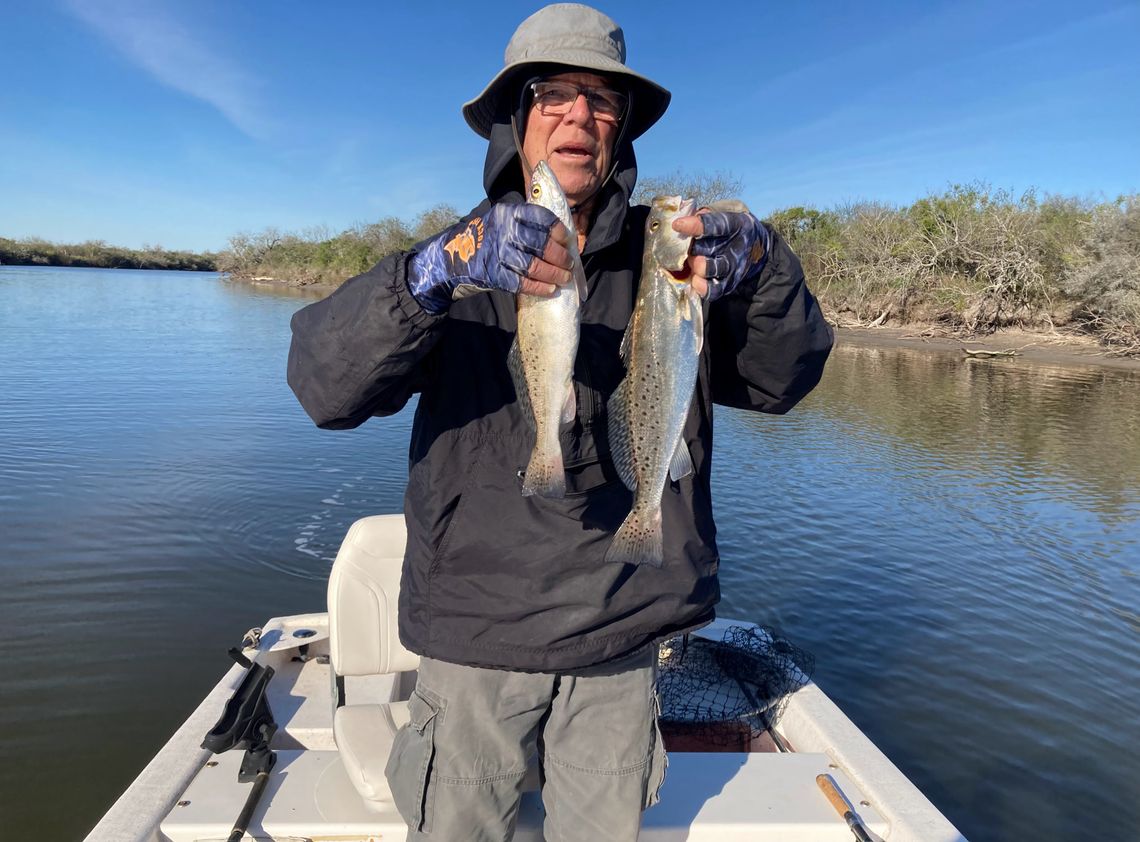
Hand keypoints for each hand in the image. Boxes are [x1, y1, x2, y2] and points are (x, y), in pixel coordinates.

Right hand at [409, 202, 574, 312]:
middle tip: (568, 264)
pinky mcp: (492, 274)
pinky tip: (549, 290)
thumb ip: (523, 226)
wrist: (448, 259)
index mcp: (507, 214)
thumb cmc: (483, 241)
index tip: (566, 240)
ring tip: (563, 278)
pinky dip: (539, 287)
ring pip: (533, 265)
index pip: (540, 217)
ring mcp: (496, 253)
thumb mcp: (500, 223)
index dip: (557, 230)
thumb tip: (558, 241)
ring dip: (553, 274)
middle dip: (559, 256)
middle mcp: (502, 230)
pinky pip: (521, 282)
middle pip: (541, 243)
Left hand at [672, 207, 769, 300]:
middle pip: (710, 248)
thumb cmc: (731, 230)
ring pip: (713, 269)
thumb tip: (685, 220)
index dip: (696, 225)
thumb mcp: (725, 217)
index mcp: (737, 225)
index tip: (677, 225)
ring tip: (692, 264)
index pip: (715, 225)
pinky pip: (714, 290)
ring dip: (698, 267)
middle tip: (686, 247)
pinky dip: (701, 287)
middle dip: (693, 248)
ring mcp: (733, 267)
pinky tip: (693, 281)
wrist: (755, 248)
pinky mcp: (729, 284)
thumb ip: (706, 217)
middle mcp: (736, 247)